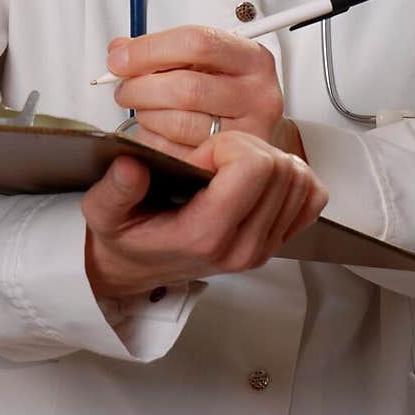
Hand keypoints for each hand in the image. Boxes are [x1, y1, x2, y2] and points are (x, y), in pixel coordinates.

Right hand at [82, 130, 327, 299]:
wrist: (135, 269)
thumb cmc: (126, 236)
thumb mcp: (103, 212)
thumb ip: (114, 189)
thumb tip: (131, 166)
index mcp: (205, 236)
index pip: (254, 169)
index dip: (228, 145)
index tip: (201, 155)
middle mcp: (244, 247)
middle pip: (281, 168)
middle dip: (247, 147)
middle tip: (214, 158)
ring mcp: (265, 247)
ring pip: (300, 179)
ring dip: (269, 158)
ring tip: (232, 166)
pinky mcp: (278, 242)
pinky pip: (311, 198)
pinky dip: (292, 178)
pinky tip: (259, 177)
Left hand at [108, 26, 306, 160]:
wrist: (256, 132)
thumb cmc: (226, 90)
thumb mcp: (203, 60)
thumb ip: (162, 50)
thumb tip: (120, 51)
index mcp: (253, 58)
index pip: (197, 43)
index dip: (150, 49)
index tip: (120, 58)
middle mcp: (258, 95)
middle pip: (185, 87)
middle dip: (141, 87)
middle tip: (124, 88)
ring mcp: (248, 133)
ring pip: (177, 123)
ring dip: (146, 116)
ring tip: (144, 108)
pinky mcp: (229, 164)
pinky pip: (176, 154)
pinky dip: (154, 143)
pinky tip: (155, 132)